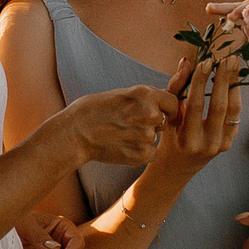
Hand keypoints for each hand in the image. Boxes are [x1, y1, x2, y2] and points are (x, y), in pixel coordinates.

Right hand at [63, 82, 181, 165]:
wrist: (75, 132)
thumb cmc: (95, 110)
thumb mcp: (123, 94)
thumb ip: (146, 99)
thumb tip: (166, 104)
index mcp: (145, 94)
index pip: (173, 102)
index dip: (166, 109)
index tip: (158, 112)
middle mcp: (150, 113)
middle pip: (165, 121)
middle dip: (153, 124)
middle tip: (130, 124)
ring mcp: (146, 135)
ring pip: (155, 138)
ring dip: (143, 138)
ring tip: (121, 134)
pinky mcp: (141, 154)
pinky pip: (151, 154)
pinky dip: (140, 152)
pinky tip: (122, 146)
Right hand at [154, 54, 243, 178]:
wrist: (179, 164)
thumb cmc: (169, 136)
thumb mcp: (167, 115)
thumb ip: (176, 88)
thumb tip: (186, 62)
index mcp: (187, 140)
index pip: (196, 105)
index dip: (201, 82)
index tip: (205, 62)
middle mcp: (207, 144)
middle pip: (219, 106)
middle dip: (224, 79)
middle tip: (227, 57)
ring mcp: (221, 144)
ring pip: (233, 110)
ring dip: (234, 84)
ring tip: (234, 63)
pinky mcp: (230, 141)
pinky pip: (235, 114)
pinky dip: (236, 94)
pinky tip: (234, 78)